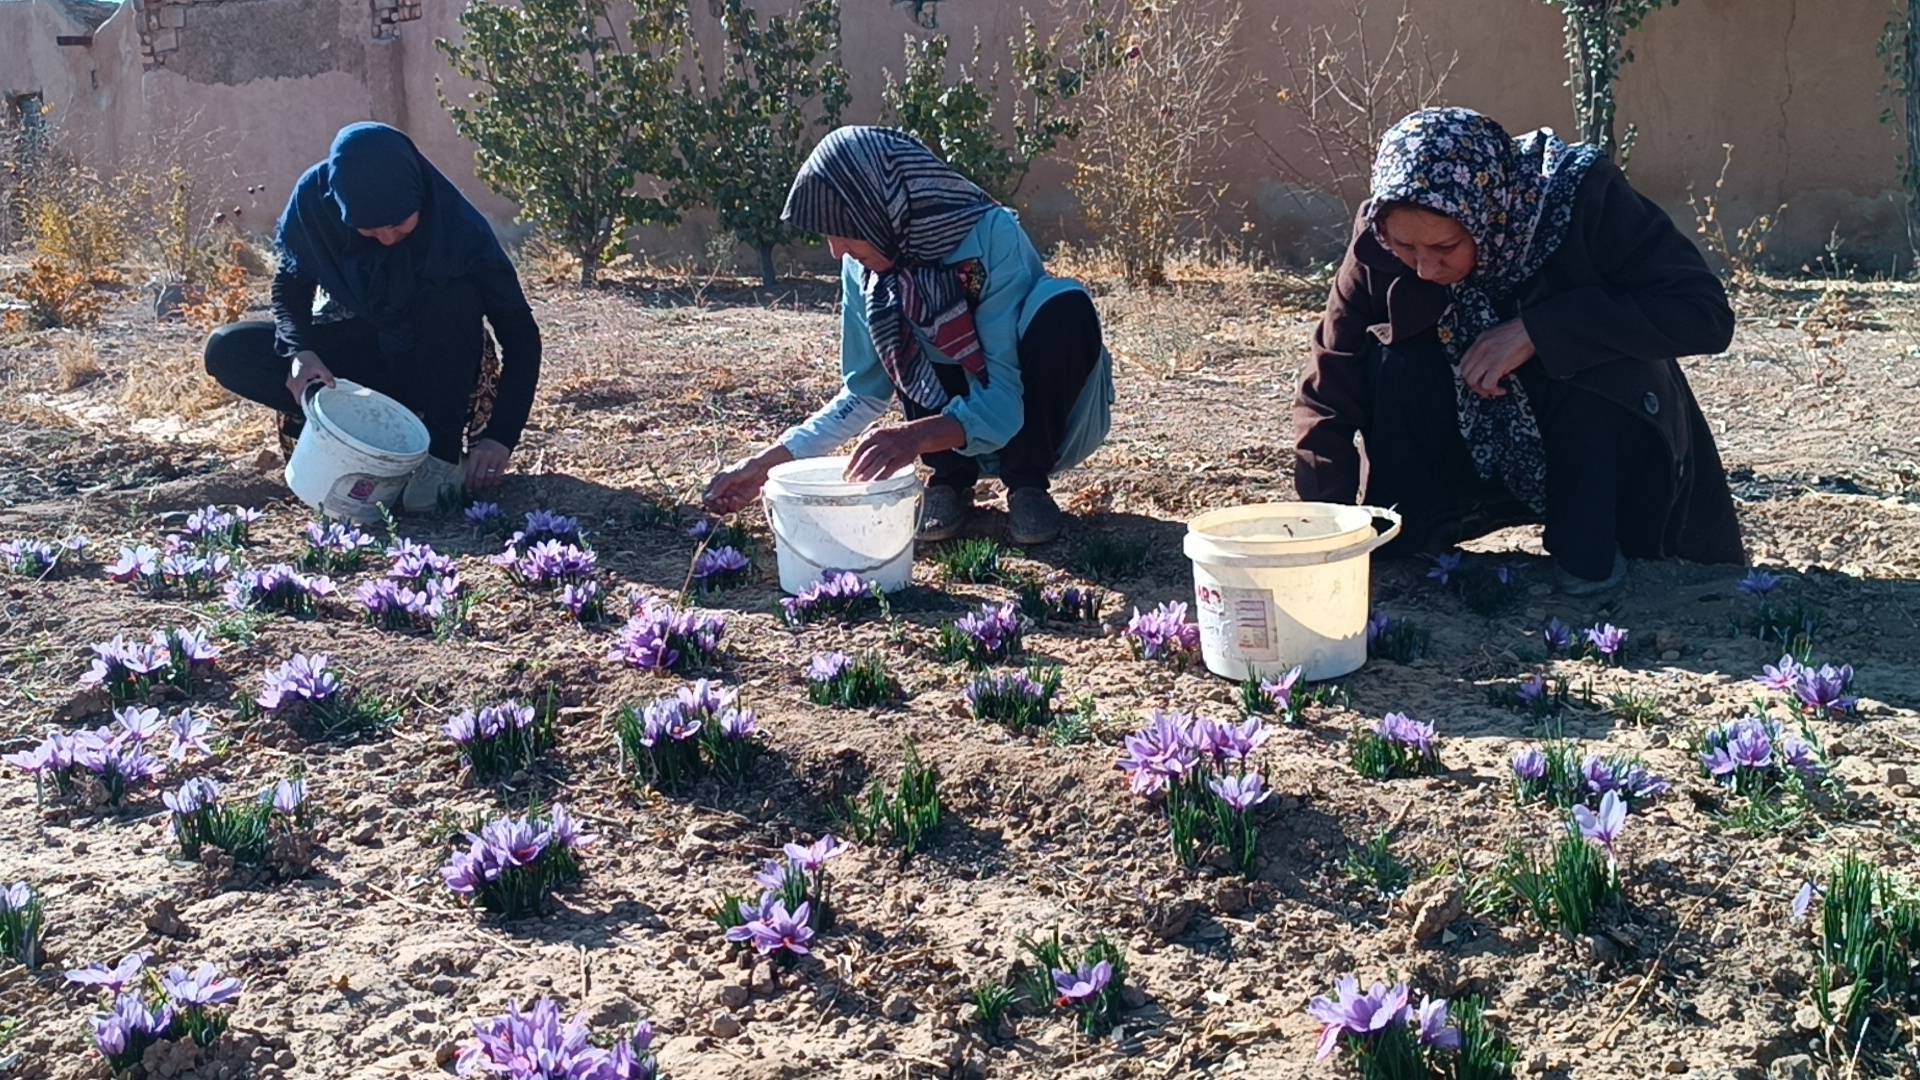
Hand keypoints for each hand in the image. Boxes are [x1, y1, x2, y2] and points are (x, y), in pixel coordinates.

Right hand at [286, 350, 334, 400]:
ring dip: (306, 395)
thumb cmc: (307, 359)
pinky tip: (312, 387)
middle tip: (319, 400)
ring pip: (298, 394)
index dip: (308, 405)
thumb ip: (326, 376)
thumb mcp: (319, 367)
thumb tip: (333, 386)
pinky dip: (303, 390)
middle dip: (308, 400)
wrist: (298, 351)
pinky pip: (297, 390)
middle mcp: (291, 385)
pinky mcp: (292, 381)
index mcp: (297, 383)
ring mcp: (290, 383)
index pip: (300, 401)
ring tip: (316, 393)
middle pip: (299, 399)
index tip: (316, 407)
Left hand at [467, 438, 510, 489]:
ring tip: (485, 487)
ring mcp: (494, 459)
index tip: (469, 488)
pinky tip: (494, 484)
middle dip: (478, 485)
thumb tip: (470, 481)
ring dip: (487, 485)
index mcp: (475, 454)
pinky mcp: (503, 461)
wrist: (498, 439)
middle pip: (479, 476)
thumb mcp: (476, 453)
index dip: (469, 482)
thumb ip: (473, 465)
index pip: (470, 472)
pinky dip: (496, 481)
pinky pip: (499, 475)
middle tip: (477, 489)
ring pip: (489, 477)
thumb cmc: (484, 449)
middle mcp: (484, 457)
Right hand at [704, 445, 791, 513]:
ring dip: (726, 507)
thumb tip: (709, 497)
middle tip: (724, 502)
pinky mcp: (740, 501)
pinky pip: (733, 509)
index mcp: (716, 483)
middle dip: (717, 506)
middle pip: (713, 506)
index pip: (706, 496)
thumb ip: (720, 486)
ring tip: (734, 500)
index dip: (709, 501)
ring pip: (722, 509)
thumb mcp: (730, 475)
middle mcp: (722, 491)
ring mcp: (730, 497)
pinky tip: (740, 500)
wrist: (762, 469)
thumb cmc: (745, 468)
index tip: (717, 500)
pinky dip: (735, 506)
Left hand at [847, 417, 965, 482]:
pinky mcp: (902, 458)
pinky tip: (875, 482)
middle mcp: (883, 441)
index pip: (859, 449)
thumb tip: (853, 462)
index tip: (846, 472)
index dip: (852, 462)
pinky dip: (881, 476)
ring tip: (860, 481)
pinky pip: (889, 468)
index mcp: (874, 435)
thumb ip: (867, 445)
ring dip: (867, 473)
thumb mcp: (879, 435)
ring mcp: (893, 449)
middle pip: (867, 456)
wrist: (915, 434)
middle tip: (850, 479)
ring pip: (877, 462)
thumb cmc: (892, 437)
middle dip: (857, 469)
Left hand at [1458, 319, 1535, 397]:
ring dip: (1481, 389)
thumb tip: (1494, 366)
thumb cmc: (1523, 332)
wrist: (1532, 328)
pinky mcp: (1497, 364)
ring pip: (1472, 380)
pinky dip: (1493, 390)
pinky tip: (1501, 390)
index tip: (1476, 379)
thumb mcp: (1500, 337)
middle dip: (1473, 384)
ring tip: (1493, 391)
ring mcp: (1487, 356)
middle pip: (1465, 372)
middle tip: (1484, 389)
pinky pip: (1487, 383)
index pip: (1464, 360)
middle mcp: (1480, 348)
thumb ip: (1492, 350)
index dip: (1469, 373)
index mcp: (1481, 340)